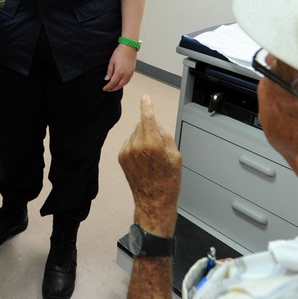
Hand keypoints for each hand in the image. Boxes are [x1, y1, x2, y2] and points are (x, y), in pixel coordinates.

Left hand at [104, 43, 137, 90]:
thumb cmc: (119, 53)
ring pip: (124, 84)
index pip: (112, 83)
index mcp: (119, 72)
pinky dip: (123, 83)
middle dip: (112, 89)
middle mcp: (126, 75)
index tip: (104, 88)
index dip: (108, 87)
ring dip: (118, 87)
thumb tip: (107, 79)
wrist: (129, 47)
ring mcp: (130, 74)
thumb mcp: (112, 61)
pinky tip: (120, 83)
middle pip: (119, 85)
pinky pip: (127, 81)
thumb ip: (109, 71)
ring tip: (113, 87)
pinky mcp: (132, 72)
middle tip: (108, 89)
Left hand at [118, 94, 182, 235]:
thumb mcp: (175, 156)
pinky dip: (136, 146)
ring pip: (136, 133)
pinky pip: (130, 143)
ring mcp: (127, 151)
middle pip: (142, 125)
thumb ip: (165, 136)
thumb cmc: (167, 181)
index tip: (145, 98)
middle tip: (159, 147)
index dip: (147, 105)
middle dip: (150, 129)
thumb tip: (156, 124)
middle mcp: (137, 145)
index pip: (148, 117)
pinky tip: (143, 160)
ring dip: (143, 138)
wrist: (153, 201)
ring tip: (151, 157)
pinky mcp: (121, 156)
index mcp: (152, 143)